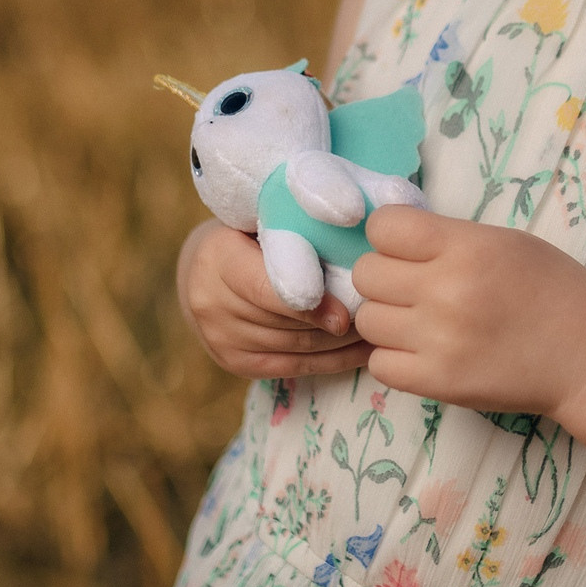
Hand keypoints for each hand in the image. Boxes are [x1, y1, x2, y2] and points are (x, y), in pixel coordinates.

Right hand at [176, 220, 368, 378]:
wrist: (202, 272)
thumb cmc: (250, 233)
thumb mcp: (264, 218)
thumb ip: (296, 228)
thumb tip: (351, 229)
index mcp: (218, 258)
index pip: (266, 288)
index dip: (311, 303)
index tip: (349, 311)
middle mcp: (211, 303)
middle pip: (286, 323)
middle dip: (338, 322)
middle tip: (382, 316)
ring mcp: (220, 339)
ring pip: (295, 348)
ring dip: (342, 342)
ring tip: (382, 330)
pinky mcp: (235, 364)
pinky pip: (295, 368)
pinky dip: (335, 360)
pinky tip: (366, 350)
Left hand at [350, 207, 585, 415]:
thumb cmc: (555, 291)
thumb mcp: (506, 242)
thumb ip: (449, 238)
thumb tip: (395, 238)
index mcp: (466, 248)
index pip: (383, 227)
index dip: (389, 235)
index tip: (407, 248)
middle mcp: (446, 291)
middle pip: (367, 275)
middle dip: (384, 277)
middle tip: (412, 288)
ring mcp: (438, 341)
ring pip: (367, 321)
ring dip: (387, 319)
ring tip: (418, 322)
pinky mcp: (438, 383)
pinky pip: (380, 365)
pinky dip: (395, 358)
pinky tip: (422, 352)